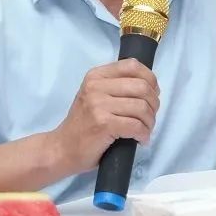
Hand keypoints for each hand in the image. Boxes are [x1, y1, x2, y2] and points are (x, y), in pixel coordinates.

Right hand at [51, 59, 159, 173]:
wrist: (62, 149)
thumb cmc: (83, 125)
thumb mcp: (95, 96)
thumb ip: (116, 86)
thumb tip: (150, 87)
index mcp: (96, 75)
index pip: (132, 65)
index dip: (150, 79)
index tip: (153, 94)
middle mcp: (96, 86)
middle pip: (142, 87)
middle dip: (153, 104)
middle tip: (150, 117)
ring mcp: (98, 105)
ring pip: (141, 107)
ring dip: (150, 122)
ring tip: (145, 131)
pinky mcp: (103, 124)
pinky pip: (136, 126)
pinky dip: (144, 134)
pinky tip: (141, 140)